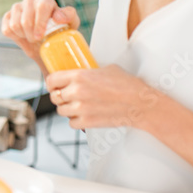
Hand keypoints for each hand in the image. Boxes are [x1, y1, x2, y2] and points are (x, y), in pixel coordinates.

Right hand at [1, 0, 79, 62]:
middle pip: (26, 18)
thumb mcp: (72, 23)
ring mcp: (17, 8)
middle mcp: (30, 1)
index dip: (40, 23)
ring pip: (15, 24)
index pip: (41, 6)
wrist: (47, 42)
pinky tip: (23, 36)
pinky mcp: (7, 17)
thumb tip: (58, 17)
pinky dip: (15, 36)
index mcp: (45, 0)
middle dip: (31, 34)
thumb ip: (69, 16)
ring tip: (31, 38)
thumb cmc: (61, 30)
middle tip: (37, 40)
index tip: (41, 36)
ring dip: (24, 35)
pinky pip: (6, 28)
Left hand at [46, 64, 161, 129]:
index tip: (55, 85)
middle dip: (59, 97)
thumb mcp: (106, 69)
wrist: (141, 104)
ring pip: (61, 111)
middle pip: (54, 97)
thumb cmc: (127, 84)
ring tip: (76, 106)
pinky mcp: (87, 122)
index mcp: (79, 76)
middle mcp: (77, 92)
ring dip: (67, 109)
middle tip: (66, 96)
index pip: (51, 80)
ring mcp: (81, 109)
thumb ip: (88, 71)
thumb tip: (81, 71)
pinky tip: (84, 115)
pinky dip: (76, 121)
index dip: (51, 83)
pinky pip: (71, 123)